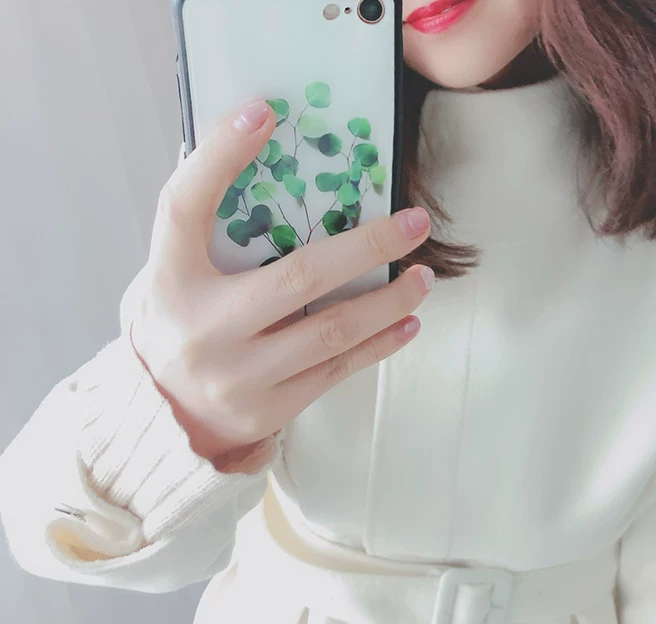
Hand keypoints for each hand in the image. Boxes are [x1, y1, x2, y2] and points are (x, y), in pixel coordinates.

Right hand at [126, 98, 432, 464]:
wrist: (166, 413)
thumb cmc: (186, 323)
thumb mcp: (180, 272)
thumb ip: (208, 223)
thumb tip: (265, 154)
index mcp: (170, 279)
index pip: (184, 207)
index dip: (220, 155)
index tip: (265, 112)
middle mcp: (202, 329)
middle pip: (296, 277)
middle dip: (367, 247)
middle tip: (414, 223)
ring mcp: (238, 375)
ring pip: (331, 332)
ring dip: (388, 302)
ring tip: (423, 277)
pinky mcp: (268, 409)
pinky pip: (337, 371)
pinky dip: (378, 345)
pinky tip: (407, 323)